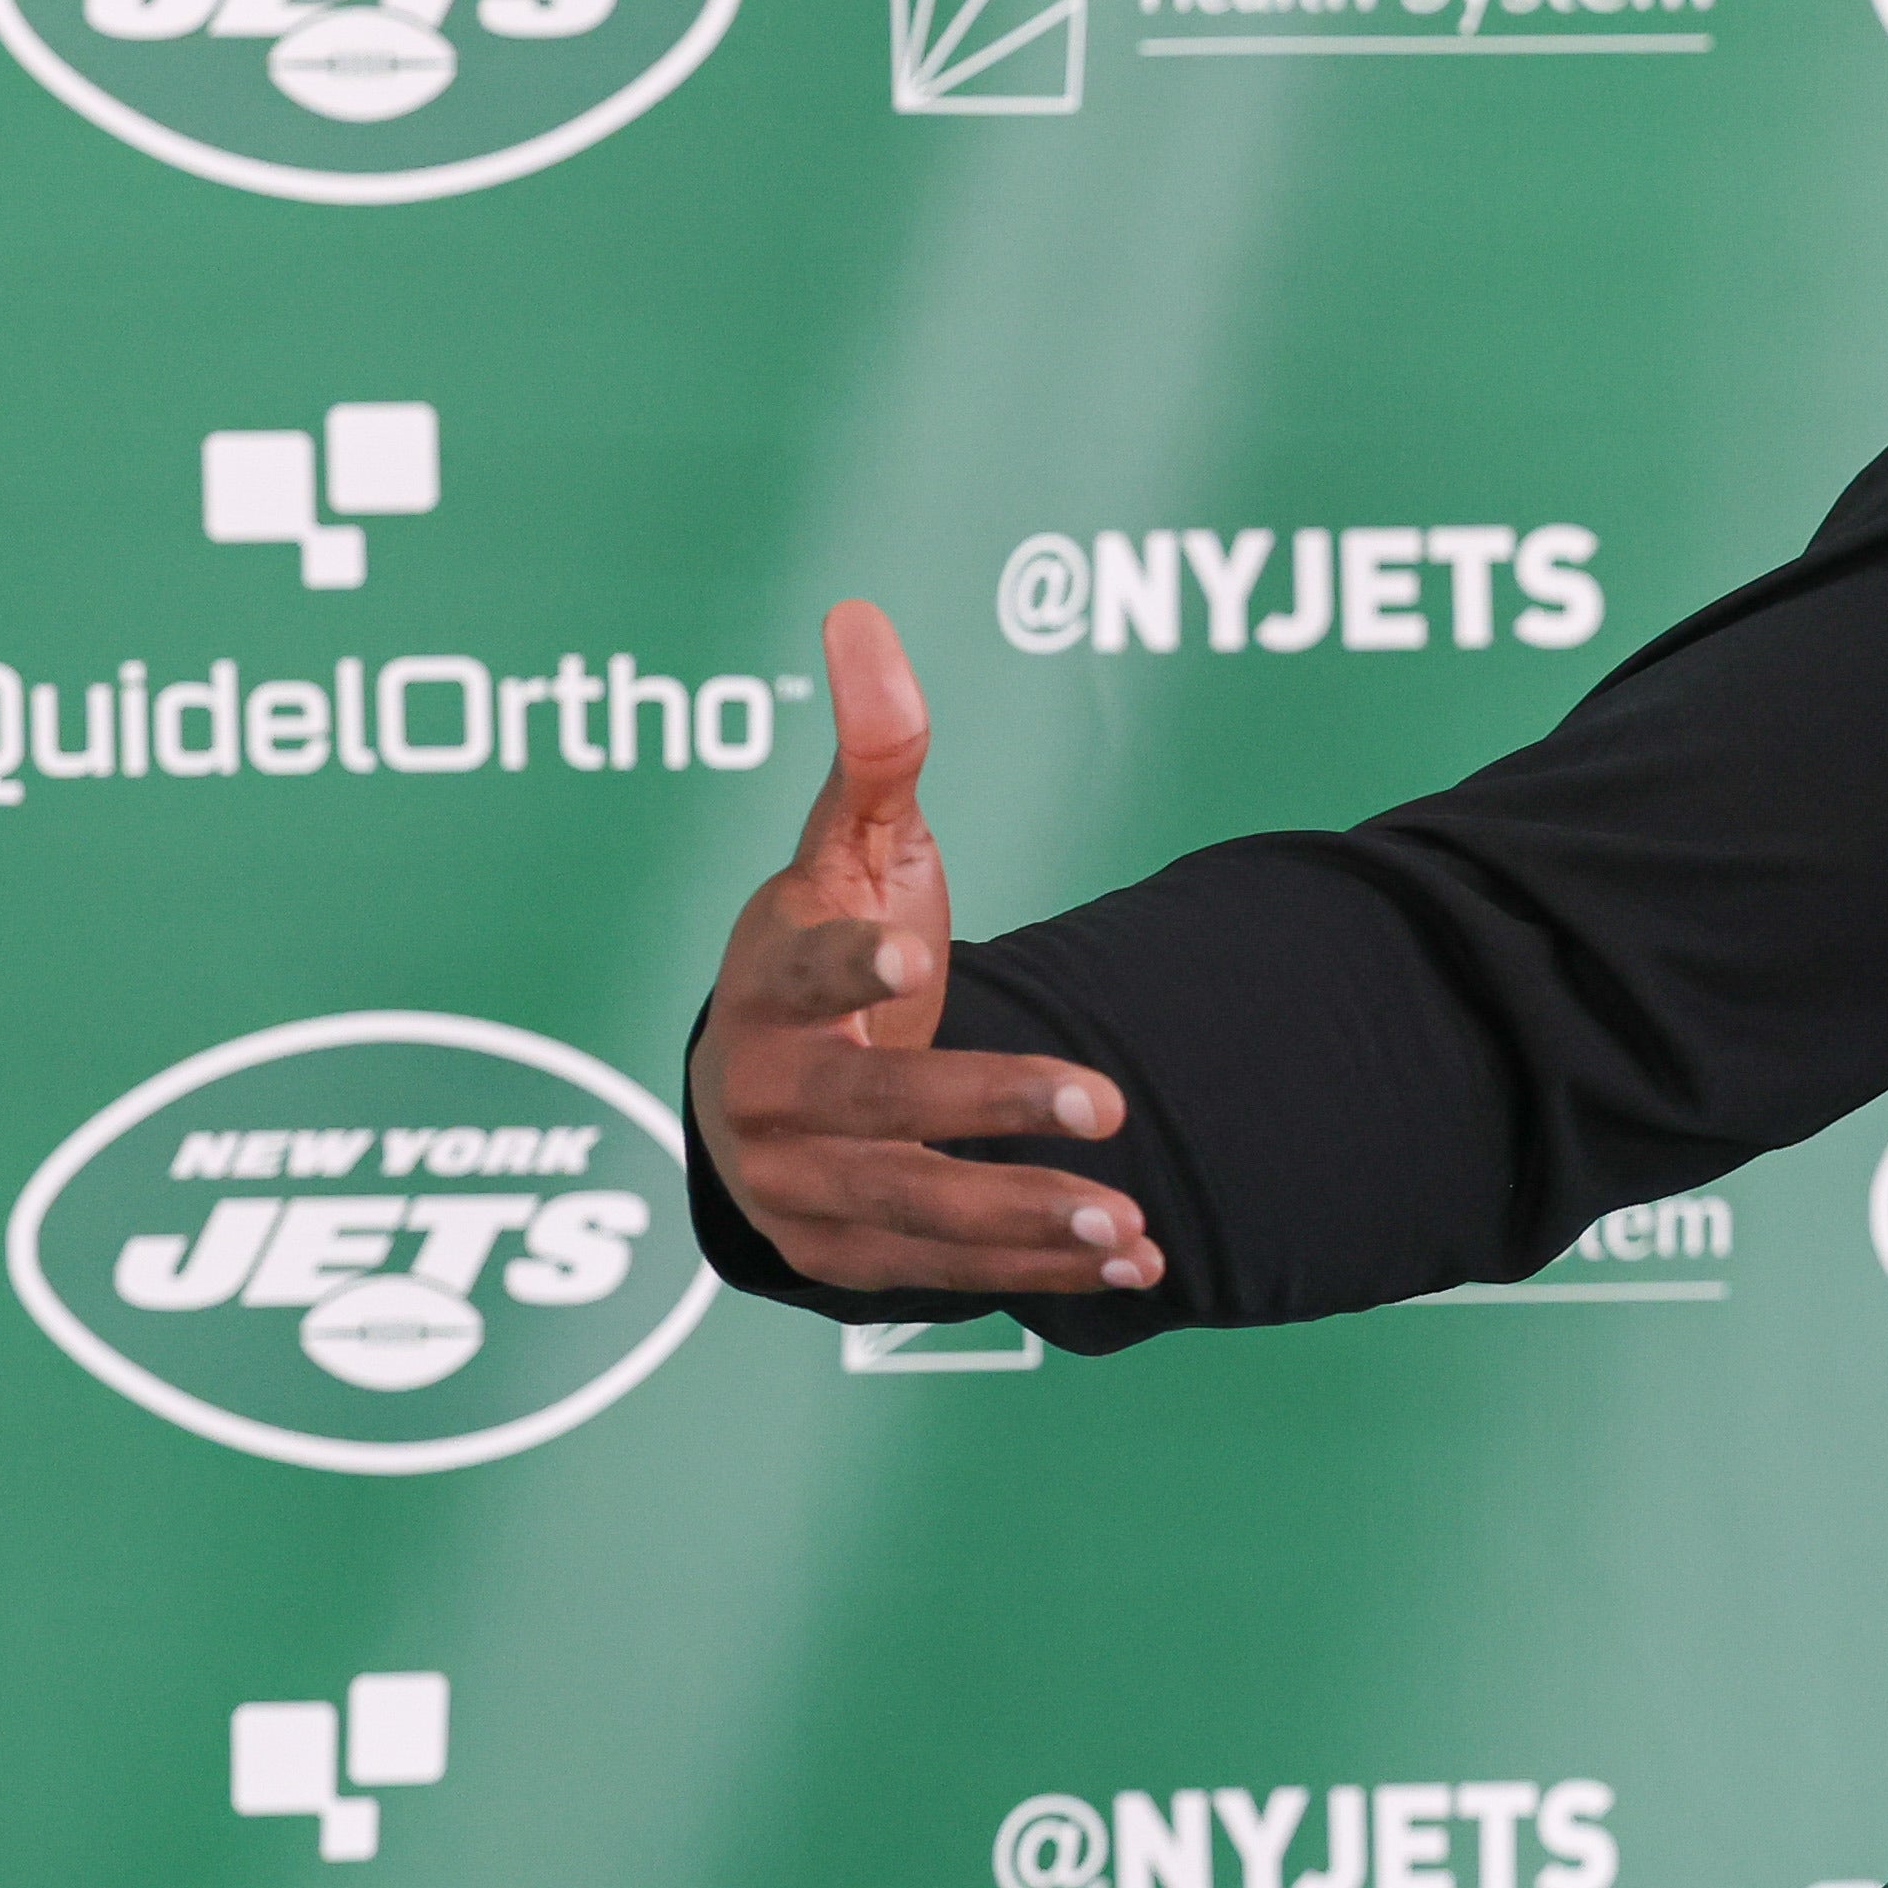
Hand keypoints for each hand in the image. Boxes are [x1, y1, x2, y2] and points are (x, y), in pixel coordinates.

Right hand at [688, 601, 1155, 1295]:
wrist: (753, 1090)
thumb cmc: (818, 946)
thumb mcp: (844, 851)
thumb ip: (872, 751)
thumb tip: (861, 615)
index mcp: (767, 981)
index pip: (802, 970)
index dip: (854, 964)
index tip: (918, 956)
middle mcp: (768, 1092)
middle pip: (874, 1106)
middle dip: (987, 1105)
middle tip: (1105, 1099)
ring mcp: (797, 1182)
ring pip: (913, 1207)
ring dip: (1026, 1218)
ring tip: (1134, 1220)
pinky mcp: (840, 1250)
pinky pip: (941, 1267)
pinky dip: (1036, 1272)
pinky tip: (1133, 1259)